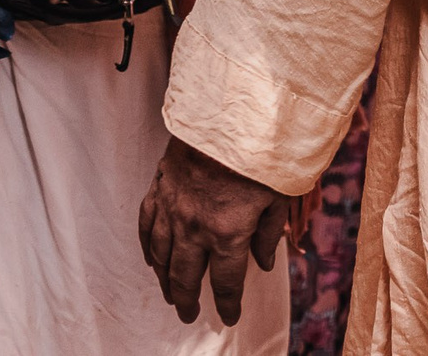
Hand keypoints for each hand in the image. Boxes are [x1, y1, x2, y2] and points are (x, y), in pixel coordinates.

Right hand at [137, 135, 287, 325]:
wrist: (232, 111)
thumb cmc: (263, 152)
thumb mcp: (281, 195)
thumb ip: (269, 233)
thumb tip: (262, 264)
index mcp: (227, 232)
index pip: (225, 281)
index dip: (227, 304)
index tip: (229, 316)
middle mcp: (194, 227)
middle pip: (185, 276)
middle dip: (188, 299)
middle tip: (189, 314)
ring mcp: (172, 209)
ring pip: (161, 256)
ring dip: (164, 279)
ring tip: (169, 295)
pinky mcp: (160, 189)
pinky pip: (147, 227)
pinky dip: (148, 248)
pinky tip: (150, 260)